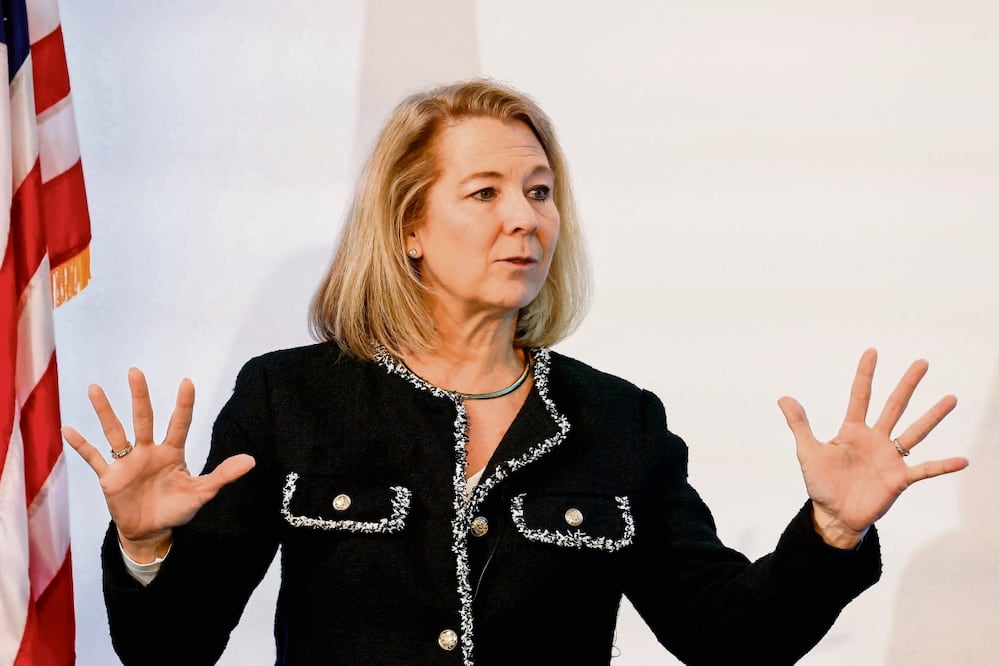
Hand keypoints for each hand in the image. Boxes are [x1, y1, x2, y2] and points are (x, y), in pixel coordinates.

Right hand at [63, 368, 254, 561]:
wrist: (152, 531)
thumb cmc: (177, 508)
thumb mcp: (202, 493)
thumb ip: (223, 475)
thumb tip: (251, 461)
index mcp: (172, 452)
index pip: (179, 423)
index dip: (184, 404)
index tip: (187, 382)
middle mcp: (148, 451)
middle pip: (144, 418)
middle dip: (140, 396)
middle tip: (135, 371)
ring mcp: (127, 462)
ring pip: (115, 432)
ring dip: (105, 411)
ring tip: (95, 388)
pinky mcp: (110, 478)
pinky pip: (94, 458)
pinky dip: (82, 445)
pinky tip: (69, 429)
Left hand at [778, 349, 967, 548]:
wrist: (833, 515)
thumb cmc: (821, 483)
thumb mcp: (808, 451)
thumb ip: (799, 425)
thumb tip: (784, 398)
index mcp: (852, 430)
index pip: (860, 396)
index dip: (865, 375)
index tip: (872, 352)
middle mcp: (875, 439)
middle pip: (894, 406)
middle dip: (907, 384)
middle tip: (922, 362)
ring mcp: (889, 458)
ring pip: (915, 432)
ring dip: (932, 416)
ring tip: (950, 398)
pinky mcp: (899, 479)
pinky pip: (924, 470)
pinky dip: (942, 466)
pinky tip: (962, 460)